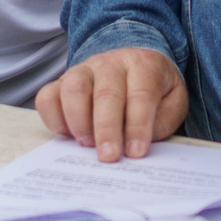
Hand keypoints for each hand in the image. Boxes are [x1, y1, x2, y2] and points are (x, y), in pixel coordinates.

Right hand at [36, 47, 188, 161]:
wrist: (134, 63)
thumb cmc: (155, 89)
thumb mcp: (173, 101)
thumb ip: (161, 120)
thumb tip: (136, 144)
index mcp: (144, 65)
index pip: (141, 94)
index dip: (138, 125)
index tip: (136, 152)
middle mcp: (111, 63)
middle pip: (106, 93)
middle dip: (107, 129)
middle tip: (109, 157)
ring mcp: (84, 70)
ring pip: (73, 88)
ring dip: (78, 120)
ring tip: (86, 145)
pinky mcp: (62, 81)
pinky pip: (48, 95)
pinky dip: (53, 117)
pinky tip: (67, 134)